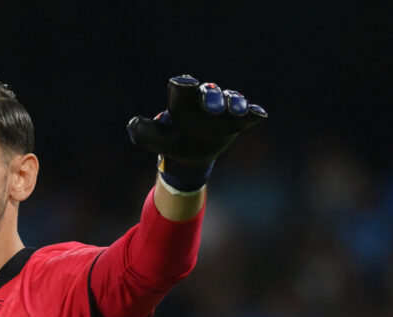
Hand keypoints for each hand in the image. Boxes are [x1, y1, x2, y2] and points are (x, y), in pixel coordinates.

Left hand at [128, 76, 265, 191]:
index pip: (182, 89)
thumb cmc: (171, 141)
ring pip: (229, 101)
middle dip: (211, 98)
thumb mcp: (154, 139)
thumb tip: (132, 123)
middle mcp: (204, 101)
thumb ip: (142, 132)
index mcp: (182, 101)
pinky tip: (259, 114)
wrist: (188, 154)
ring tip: (237, 111)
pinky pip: (247, 115)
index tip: (182, 86)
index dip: (182, 86)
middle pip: (209, 93)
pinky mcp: (236, 121)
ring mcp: (222, 110)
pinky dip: (253, 113)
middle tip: (211, 108)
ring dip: (234, 104)